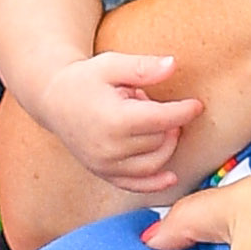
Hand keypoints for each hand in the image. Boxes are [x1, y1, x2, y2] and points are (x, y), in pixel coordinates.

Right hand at [32, 44, 202, 198]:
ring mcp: (106, 164)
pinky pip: (135, 184)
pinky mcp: (103, 173)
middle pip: (160, 140)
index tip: (197, 105)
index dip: (184, 111)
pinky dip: (155, 183)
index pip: (162, 120)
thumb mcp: (112, 64)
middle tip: (145, 101)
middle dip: (164, 121)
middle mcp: (110, 147)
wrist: (53, 100)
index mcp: (114, 119)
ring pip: (154, 162)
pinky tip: (171, 177)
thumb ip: (143, 67)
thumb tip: (173, 65)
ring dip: (163, 144)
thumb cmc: (85, 79)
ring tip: (148, 123)